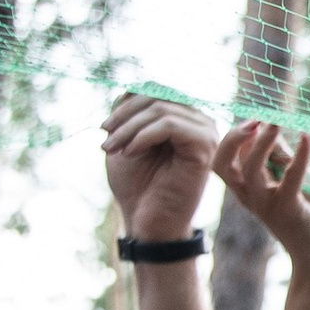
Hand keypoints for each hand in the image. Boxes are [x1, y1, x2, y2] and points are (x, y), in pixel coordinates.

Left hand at [104, 90, 217, 243]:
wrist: (147, 224)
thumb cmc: (137, 186)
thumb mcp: (126, 140)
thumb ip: (131, 112)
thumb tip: (132, 86)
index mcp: (184, 117)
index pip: (155, 89)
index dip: (126, 104)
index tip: (104, 130)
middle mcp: (199, 120)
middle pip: (157, 95)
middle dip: (124, 117)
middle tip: (105, 142)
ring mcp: (205, 132)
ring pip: (160, 109)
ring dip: (128, 128)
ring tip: (112, 150)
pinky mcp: (204, 147)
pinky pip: (170, 125)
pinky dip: (142, 136)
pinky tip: (130, 153)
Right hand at [212, 117, 309, 270]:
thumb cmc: (305, 211)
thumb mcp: (290, 177)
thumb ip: (279, 156)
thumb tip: (268, 128)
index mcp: (246, 188)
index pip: (222, 160)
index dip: (231, 137)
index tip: (255, 121)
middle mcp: (249, 196)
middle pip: (222, 164)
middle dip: (233, 137)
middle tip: (257, 120)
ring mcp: (266, 203)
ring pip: (249, 169)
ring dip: (261, 142)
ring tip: (275, 123)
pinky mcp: (288, 208)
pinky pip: (290, 178)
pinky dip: (300, 156)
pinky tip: (308, 138)